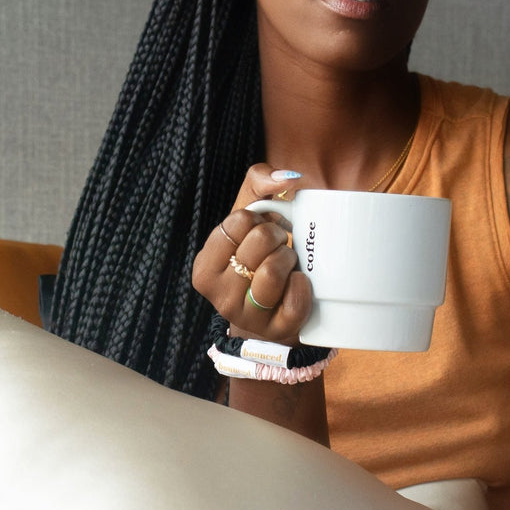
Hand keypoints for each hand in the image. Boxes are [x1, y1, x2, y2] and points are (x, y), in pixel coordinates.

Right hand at [191, 164, 312, 343]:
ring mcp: (246, 317)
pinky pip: (295, 302)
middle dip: (277, 236)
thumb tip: (286, 179)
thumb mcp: (249, 217)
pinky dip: (303, 286)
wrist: (273, 309)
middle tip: (279, 245)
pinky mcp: (276, 331)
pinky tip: (299, 282)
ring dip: (290, 258)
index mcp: (205, 267)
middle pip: (260, 241)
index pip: (238, 222)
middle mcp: (219, 295)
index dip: (258, 219)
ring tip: (288, 263)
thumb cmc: (258, 255)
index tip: (260, 229)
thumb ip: (259, 182)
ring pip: (275, 270)